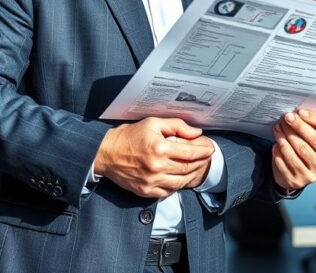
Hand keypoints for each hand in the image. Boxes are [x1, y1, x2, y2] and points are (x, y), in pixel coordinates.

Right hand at [94, 117, 214, 197]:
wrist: (105, 153)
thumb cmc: (129, 136)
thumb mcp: (153, 123)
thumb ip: (177, 126)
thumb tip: (196, 133)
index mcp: (160, 149)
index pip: (190, 153)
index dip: (204, 151)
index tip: (210, 148)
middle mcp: (157, 167)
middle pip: (188, 168)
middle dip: (200, 162)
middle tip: (205, 157)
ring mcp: (151, 182)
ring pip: (181, 182)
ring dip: (192, 175)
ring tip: (196, 167)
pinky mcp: (145, 191)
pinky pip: (168, 192)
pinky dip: (177, 186)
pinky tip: (180, 178)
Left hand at [271, 109, 315, 191]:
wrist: (297, 172)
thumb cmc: (305, 145)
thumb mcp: (313, 134)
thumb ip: (309, 123)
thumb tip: (296, 112)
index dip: (314, 119)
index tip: (300, 112)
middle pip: (312, 139)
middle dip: (297, 126)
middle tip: (285, 117)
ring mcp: (315, 173)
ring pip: (298, 151)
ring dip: (285, 137)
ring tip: (277, 128)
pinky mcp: (299, 181)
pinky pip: (287, 163)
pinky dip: (279, 153)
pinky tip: (275, 145)